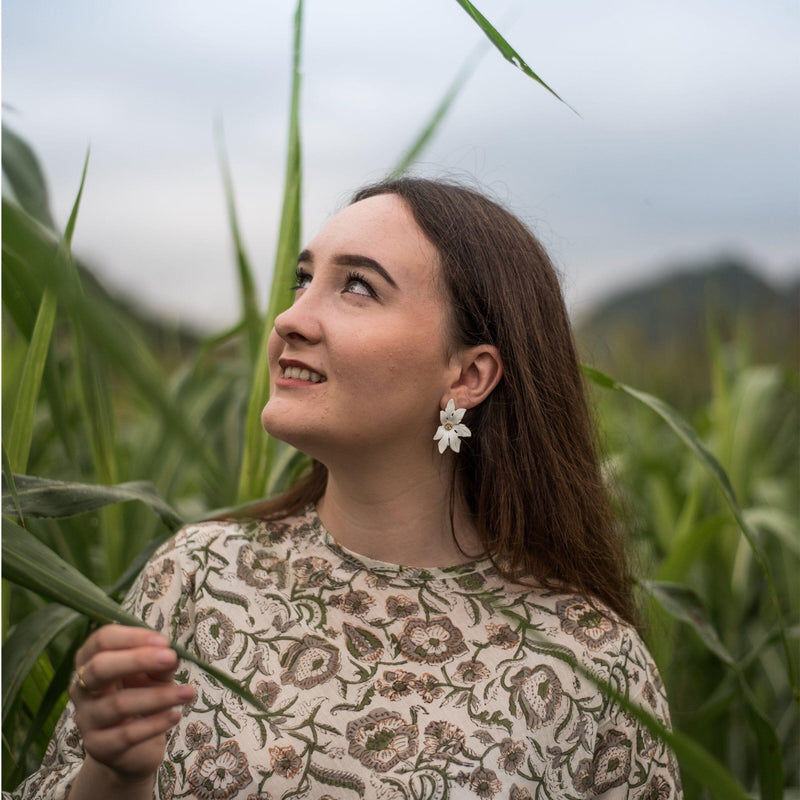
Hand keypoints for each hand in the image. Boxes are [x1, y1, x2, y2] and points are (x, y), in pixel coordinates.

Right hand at [69, 625, 194, 782]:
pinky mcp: (98, 746)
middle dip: (138, 660)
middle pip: (99, 668)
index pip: (102, 640)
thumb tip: (169, 655)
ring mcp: (86, 719)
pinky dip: (155, 724)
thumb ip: (160, 663)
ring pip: (118, 704)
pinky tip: (175, 716)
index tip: (164, 642)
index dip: (132, 637)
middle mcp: (81, 688)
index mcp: (91, 660)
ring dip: (159, 696)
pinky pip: (126, 734)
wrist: (134, 746)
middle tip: (171, 658)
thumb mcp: (154, 674)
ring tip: (188, 692)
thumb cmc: (142, 696)